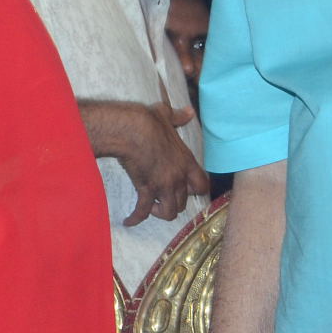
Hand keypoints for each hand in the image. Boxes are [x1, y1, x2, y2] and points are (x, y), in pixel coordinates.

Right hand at [118, 102, 209, 225]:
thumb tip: (189, 112)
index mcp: (186, 161)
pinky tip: (129, 221)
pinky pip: (143, 211)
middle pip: (184, 202)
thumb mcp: (167, 115)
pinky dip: (136, 218)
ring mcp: (163, 185)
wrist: (131, 129)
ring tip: (151, 209)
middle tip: (163, 199)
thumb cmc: (148, 121)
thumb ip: (179, 117)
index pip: (202, 186)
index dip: (195, 191)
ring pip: (169, 212)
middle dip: (174, 203)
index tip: (185, 191)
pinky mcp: (146, 189)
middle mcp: (179, 177)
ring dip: (160, 213)